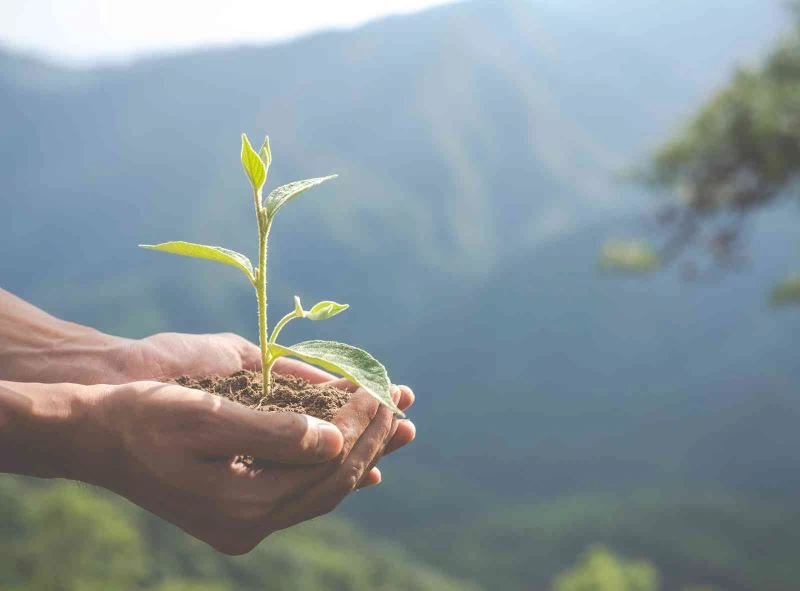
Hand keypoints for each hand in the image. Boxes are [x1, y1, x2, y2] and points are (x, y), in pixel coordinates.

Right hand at [87, 380, 403, 553]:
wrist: (96, 438)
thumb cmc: (145, 417)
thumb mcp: (207, 417)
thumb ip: (273, 432)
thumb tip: (335, 440)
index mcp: (243, 504)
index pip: (327, 464)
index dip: (361, 424)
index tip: (382, 388)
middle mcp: (249, 524)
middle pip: (333, 481)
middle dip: (372, 439)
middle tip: (403, 402)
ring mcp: (244, 524)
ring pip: (323, 490)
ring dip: (361, 453)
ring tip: (397, 426)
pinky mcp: (239, 514)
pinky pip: (302, 495)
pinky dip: (333, 472)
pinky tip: (361, 464)